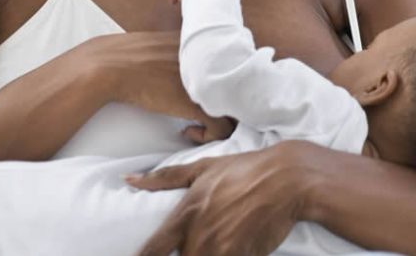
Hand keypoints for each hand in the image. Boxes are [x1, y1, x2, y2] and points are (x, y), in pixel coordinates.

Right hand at [68, 31, 233, 141]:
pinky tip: (188, 132)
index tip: (210, 96)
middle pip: (240, 87)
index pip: (235, 66)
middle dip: (228, 103)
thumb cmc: (130, 57)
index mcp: (206, 45)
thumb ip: (183, 52)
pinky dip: (209, 136)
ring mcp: (208, 84)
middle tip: (209, 113)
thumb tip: (184, 65)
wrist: (110, 66)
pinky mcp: (198, 105)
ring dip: (220, 120)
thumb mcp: (165, 45)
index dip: (227, 85)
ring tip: (198, 124)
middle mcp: (213, 62)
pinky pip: (222, 129)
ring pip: (236, 110)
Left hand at [127, 141, 317, 255]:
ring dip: (208, 255)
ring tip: (220, 241)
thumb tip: (128, 181)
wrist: (286, 179)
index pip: (151, 251)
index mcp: (185, 214)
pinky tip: (234, 247)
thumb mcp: (203, 168)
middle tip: (202, 240)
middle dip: (185, 255)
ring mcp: (221, 251)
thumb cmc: (244, 170)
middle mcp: (199, 236)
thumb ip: (164, 178)